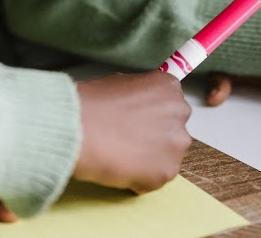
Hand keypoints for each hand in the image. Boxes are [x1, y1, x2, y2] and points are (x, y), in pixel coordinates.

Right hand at [75, 71, 190, 193]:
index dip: (151, 114)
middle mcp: (179, 112)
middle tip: (130, 140)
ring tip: (123, 155)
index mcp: (168, 86)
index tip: (138, 121)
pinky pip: (158, 176)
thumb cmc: (92, 104)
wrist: (80, 129)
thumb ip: (139, 95)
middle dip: (156, 135)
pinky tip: (122, 169)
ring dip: (151, 157)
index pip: (169, 102)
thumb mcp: (119, 83)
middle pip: (173, 128)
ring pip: (168, 154)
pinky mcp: (168, 170)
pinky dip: (144, 177)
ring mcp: (176, 143)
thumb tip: (138, 106)